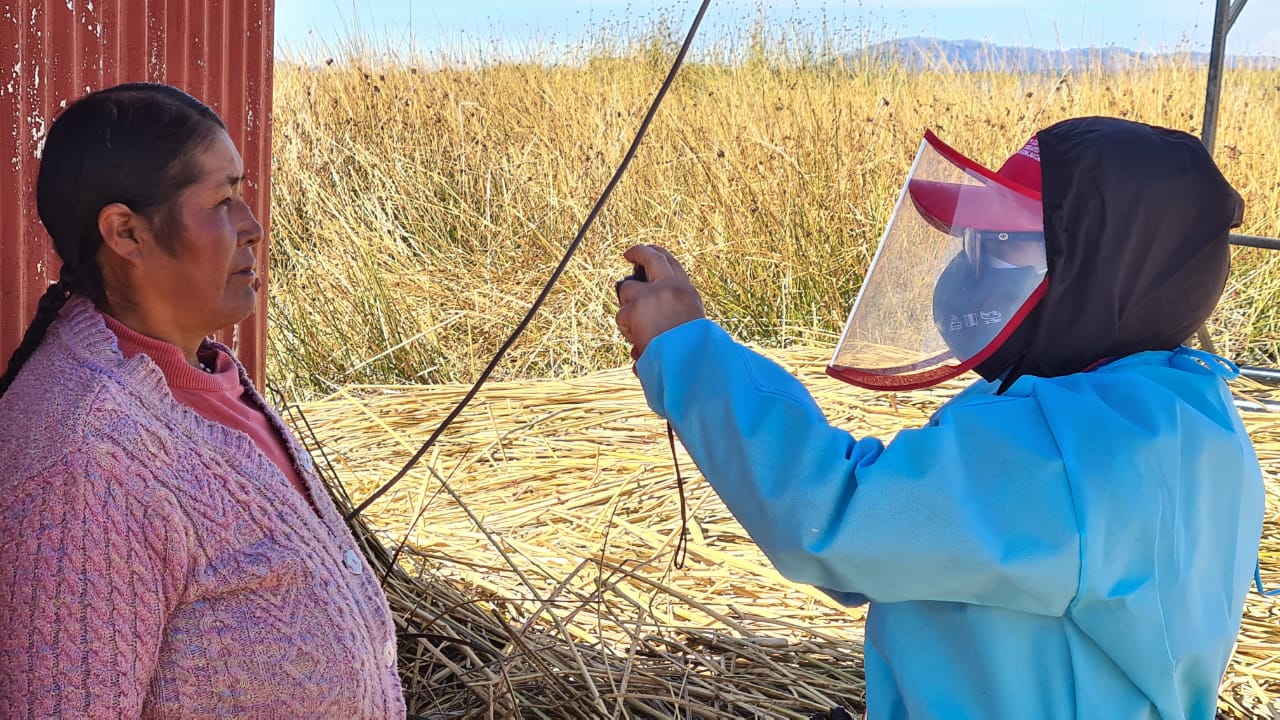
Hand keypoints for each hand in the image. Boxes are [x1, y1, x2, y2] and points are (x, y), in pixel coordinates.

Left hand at [615, 245, 705, 360]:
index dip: (659, 255)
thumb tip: (648, 310)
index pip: (671, 264)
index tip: (651, 250)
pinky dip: (626, 329)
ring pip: (627, 290)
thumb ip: (673, 310)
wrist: (689, 361)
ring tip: (640, 331)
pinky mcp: (635, 307)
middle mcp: (670, 286)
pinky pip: (621, 315)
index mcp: (686, 291)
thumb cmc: (690, 350)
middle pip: (651, 258)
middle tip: (629, 253)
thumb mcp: (690, 322)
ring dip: (628, 308)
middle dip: (638, 251)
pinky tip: (639, 341)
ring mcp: (651, 294)